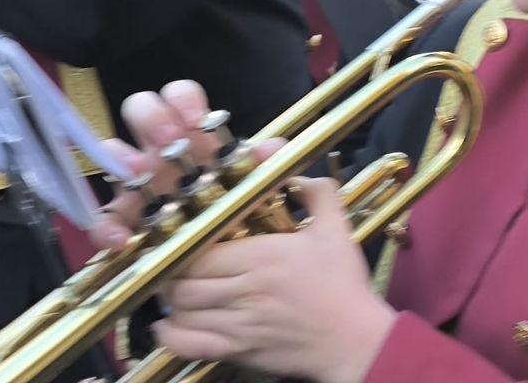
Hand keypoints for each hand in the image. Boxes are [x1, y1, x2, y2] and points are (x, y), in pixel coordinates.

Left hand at [95, 83, 393, 382]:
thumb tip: (297, 176)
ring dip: (173, 300)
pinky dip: (172, 335)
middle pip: (182, 281)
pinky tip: (172, 324)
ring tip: (179, 289)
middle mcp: (244, 290)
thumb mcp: (336, 230)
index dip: (184, 245)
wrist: (356, 341)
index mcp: (262, 256)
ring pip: (181, 311)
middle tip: (180, 264)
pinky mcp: (239, 351)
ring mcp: (239, 324)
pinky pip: (188, 345)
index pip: (198, 249)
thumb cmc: (344, 286)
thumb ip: (318, 193)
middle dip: (174, 272)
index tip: (188, 240)